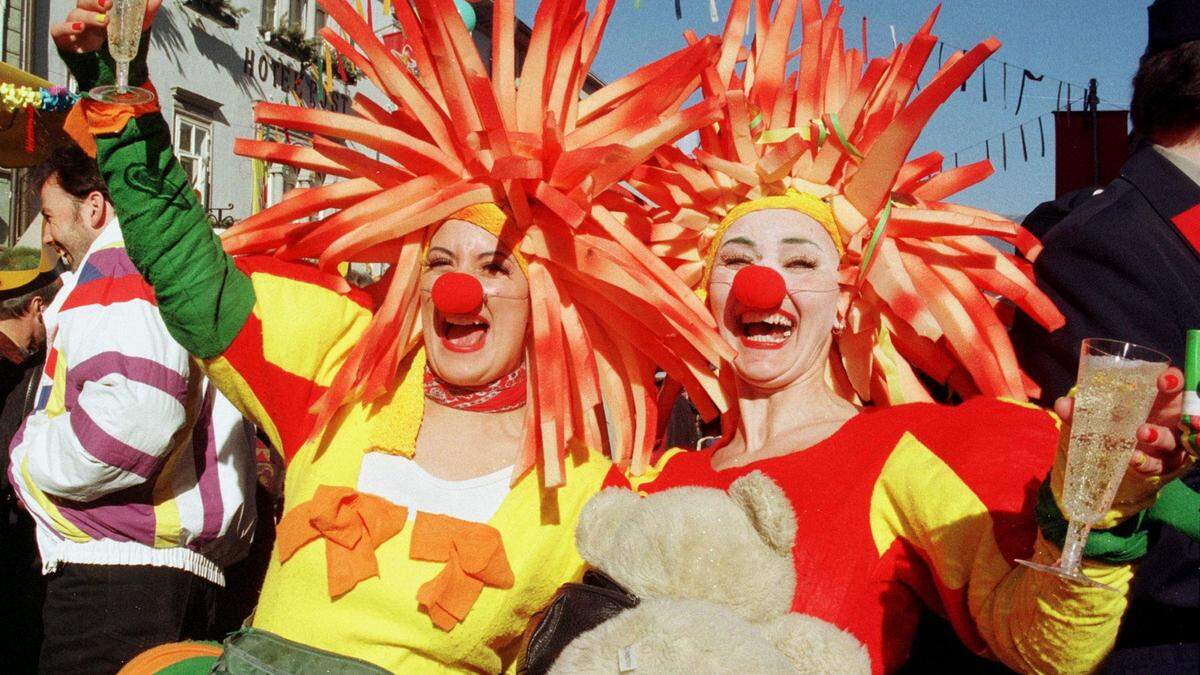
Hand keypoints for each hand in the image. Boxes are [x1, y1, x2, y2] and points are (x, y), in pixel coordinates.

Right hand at [51, 0, 161, 53]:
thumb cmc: (118, 44)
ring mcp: (73, 26)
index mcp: (99, 9)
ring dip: (89, 16)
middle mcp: (85, 14)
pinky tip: (80, 28)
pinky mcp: (63, 39)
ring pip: (75, 14)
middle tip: (109, 4)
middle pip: (84, 1)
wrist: (110, 72)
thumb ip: (145, 13)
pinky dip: (68, 27)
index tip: (112, 0)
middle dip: (95, 1)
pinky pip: (58, 29)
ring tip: (104, 21)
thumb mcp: (135, 28)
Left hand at [1054, 366, 1189, 477]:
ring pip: (1172, 440)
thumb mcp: (1103, 411)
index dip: (1173, 380)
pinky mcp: (1163, 463)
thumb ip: (1084, 407)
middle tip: (1153, 405)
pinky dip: (1146, 462)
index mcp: (1161, 398)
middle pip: (1182, 413)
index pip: (1174, 384)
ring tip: (1140, 433)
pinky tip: (1133, 459)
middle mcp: (1171, 418)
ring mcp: (1169, 442)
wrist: (1120, 451)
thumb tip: (1062, 404)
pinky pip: (1159, 464)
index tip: (1163, 380)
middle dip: (1174, 409)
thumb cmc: (1117, 420)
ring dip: (1158, 436)